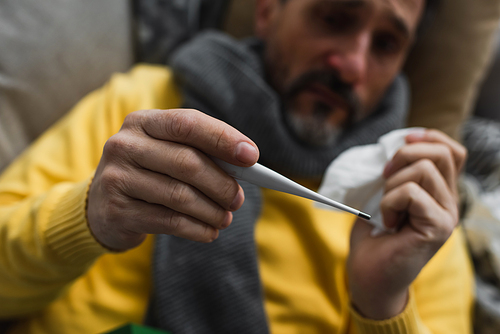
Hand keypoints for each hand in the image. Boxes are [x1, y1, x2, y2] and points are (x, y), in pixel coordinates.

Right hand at [87, 109, 258, 250]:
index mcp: (143, 122)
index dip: (222, 138)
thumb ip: (200, 153)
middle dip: (222, 184)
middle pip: (187, 162)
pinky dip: (198, 229)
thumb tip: (245, 164)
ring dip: (212, 211)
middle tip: (238, 199)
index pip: (188, 123)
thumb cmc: (149, 174)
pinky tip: (210, 232)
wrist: (100, 207)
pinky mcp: (117, 211)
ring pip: (180, 195)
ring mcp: (117, 178)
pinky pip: (169, 221)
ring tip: (226, 218)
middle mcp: (125, 145)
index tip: (252, 156)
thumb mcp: (167, 154)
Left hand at [347, 129, 466, 319]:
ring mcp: (447, 215)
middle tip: (384, 177)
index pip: (452, 151)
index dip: (429, 137)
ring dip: (392, 185)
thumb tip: (393, 145)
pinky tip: (388, 223)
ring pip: (423, 170)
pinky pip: (411, 193)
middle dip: (404, 154)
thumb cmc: (374, 236)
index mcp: (439, 191)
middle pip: (441, 153)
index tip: (403, 138)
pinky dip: (389, 202)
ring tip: (386, 210)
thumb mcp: (384, 194)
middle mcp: (449, 202)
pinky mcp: (439, 228)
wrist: (369, 274)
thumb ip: (397, 172)